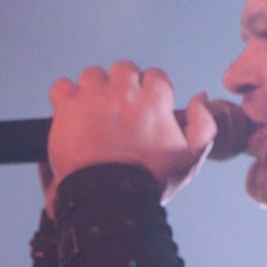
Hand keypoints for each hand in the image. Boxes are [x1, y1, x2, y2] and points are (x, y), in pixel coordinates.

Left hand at [46, 62, 214, 203]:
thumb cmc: (150, 182)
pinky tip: (72, 113)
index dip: (151, 89)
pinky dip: (65, 96)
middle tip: (118, 108)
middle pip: (123, 68)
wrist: (109, 198)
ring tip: (93, 110)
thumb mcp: (191, 159)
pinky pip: (62, 86)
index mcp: (155, 101)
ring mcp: (94, 98)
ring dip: (94, 88)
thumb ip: (204, 126)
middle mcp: (124, 92)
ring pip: (92, 74)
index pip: (155, 75)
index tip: (145, 106)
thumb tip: (200, 97)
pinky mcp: (67, 108)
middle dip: (122, 84)